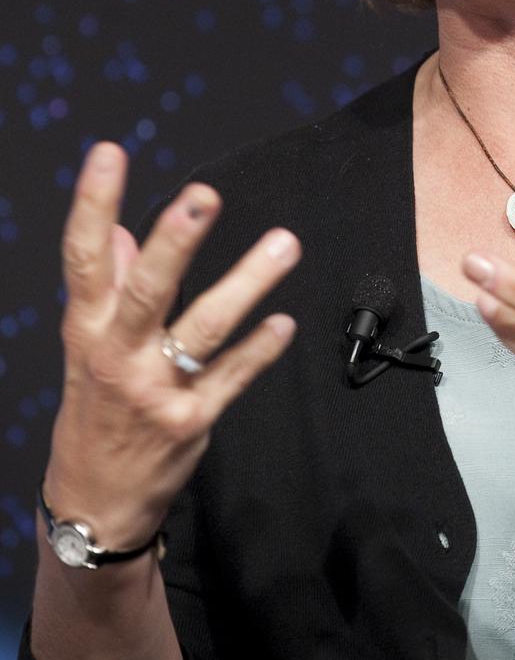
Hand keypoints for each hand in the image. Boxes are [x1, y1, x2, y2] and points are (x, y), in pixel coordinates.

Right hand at [44, 142, 300, 551]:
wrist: (93, 505)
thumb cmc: (94, 411)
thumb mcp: (87, 346)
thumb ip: (107, 287)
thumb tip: (118, 233)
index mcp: (88, 328)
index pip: (84, 258)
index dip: (93, 204)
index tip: (109, 155)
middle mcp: (117, 355)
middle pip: (147, 290)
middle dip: (175, 241)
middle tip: (204, 194)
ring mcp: (155, 390)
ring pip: (204, 329)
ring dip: (247, 284)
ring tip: (284, 244)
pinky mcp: (190, 421)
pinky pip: (231, 378)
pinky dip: (259, 350)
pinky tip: (285, 323)